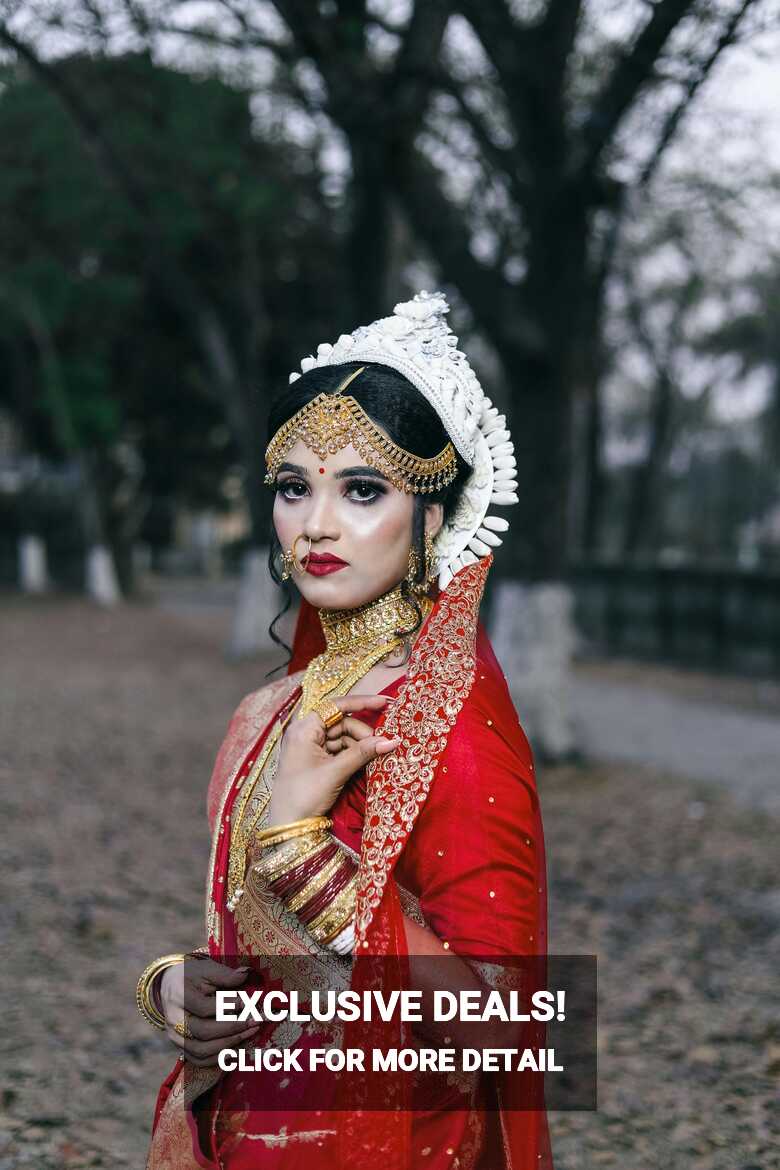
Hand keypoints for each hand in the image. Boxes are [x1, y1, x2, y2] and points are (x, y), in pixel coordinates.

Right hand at [159, 958, 259, 1067]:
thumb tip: (245, 975)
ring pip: (202, 1050)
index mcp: (179, 996)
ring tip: (249, 1032)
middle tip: (255, 1021)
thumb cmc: (192, 976)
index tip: (246, 1002)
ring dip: (229, 1044)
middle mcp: (174, 1019)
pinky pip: (199, 1060)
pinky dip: (218, 1058)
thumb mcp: (207, 969)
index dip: (227, 1006)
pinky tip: (236, 1048)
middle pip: (203, 1031)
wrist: (170, 985)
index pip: (204, 1007)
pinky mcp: (181, 1047)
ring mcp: (175, 1036)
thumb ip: (225, 975)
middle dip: (233, 1028)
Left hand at [266, 693, 400, 825]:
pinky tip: (365, 762)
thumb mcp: (335, 772)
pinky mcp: (315, 761)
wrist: (288, 825)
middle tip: (381, 746)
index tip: (384, 703)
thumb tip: (391, 740)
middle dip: (362, 733)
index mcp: (304, 729)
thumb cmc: (304, 795)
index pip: (335, 706)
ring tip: (375, 757)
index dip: (361, 702)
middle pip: (341, 723)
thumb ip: (363, 753)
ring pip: (342, 737)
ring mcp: (309, 747)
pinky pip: (338, 750)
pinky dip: (353, 754)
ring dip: (359, 745)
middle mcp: (305, 733)